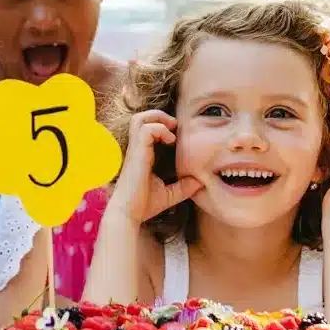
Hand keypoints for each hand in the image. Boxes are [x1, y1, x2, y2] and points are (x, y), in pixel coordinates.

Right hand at [109, 110, 201, 224]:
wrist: (129, 214)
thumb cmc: (143, 205)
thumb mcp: (169, 194)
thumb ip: (183, 187)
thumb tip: (200, 183)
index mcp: (141, 154)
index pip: (146, 128)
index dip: (160, 125)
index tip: (175, 136)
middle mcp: (136, 149)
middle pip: (140, 117)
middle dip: (159, 115)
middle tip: (174, 126)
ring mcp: (135, 150)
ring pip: (140, 118)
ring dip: (158, 118)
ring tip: (171, 130)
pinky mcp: (136, 154)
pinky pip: (147, 130)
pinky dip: (160, 130)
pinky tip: (170, 141)